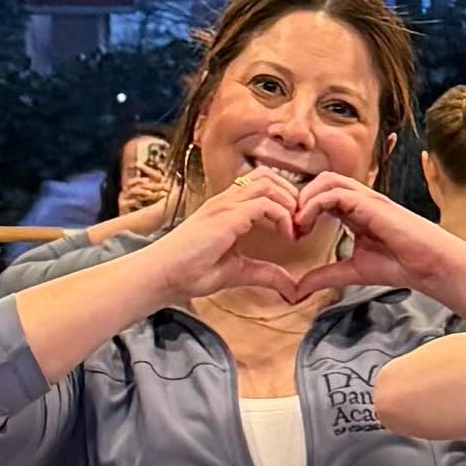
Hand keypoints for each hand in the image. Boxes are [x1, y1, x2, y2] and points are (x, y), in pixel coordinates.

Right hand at [157, 167, 342, 291]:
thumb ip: (267, 274)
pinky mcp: (225, 217)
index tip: (296, 229)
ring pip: (268, 183)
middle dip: (292, 195)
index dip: (285, 200)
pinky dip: (282, 215)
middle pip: (269, 176)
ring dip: (289, 202)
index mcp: (227, 208)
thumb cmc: (190, 272)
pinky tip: (287, 236)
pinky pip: (264, 203)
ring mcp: (225, 205)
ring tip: (296, 228)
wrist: (162, 275)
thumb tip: (292, 289)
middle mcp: (226, 200)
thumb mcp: (239, 272)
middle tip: (302, 224)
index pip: (263, 185)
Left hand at [294, 173, 465, 303]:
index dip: (302, 210)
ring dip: (305, 200)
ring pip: (326, 181)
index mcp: (355, 211)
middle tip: (291, 228)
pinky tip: (307, 226)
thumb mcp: (352, 271)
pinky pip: (334, 193)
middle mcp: (360, 199)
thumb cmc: (399, 265)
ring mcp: (366, 198)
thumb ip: (325, 275)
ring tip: (298, 226)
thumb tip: (297, 289)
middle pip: (321, 181)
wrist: (429, 265)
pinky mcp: (370, 203)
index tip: (293, 236)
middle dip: (300, 200)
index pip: (321, 195)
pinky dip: (314, 206)